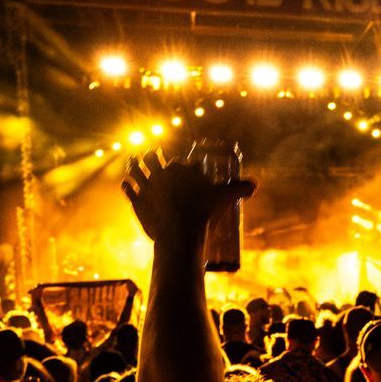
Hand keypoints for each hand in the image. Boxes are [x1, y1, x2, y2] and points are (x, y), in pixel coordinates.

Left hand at [121, 152, 255, 250]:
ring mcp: (148, 185)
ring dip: (134, 164)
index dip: (181, 164)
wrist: (180, 228)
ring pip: (137, 168)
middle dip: (153, 155)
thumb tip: (255, 185)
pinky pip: (129, 189)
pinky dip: (127, 186)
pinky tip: (125, 184)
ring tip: (133, 160)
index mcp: (182, 168)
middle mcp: (163, 172)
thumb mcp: (225, 197)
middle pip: (155, 158)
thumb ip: (239, 189)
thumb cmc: (203, 210)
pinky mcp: (138, 199)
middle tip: (152, 153)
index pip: (181, 162)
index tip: (181, 165)